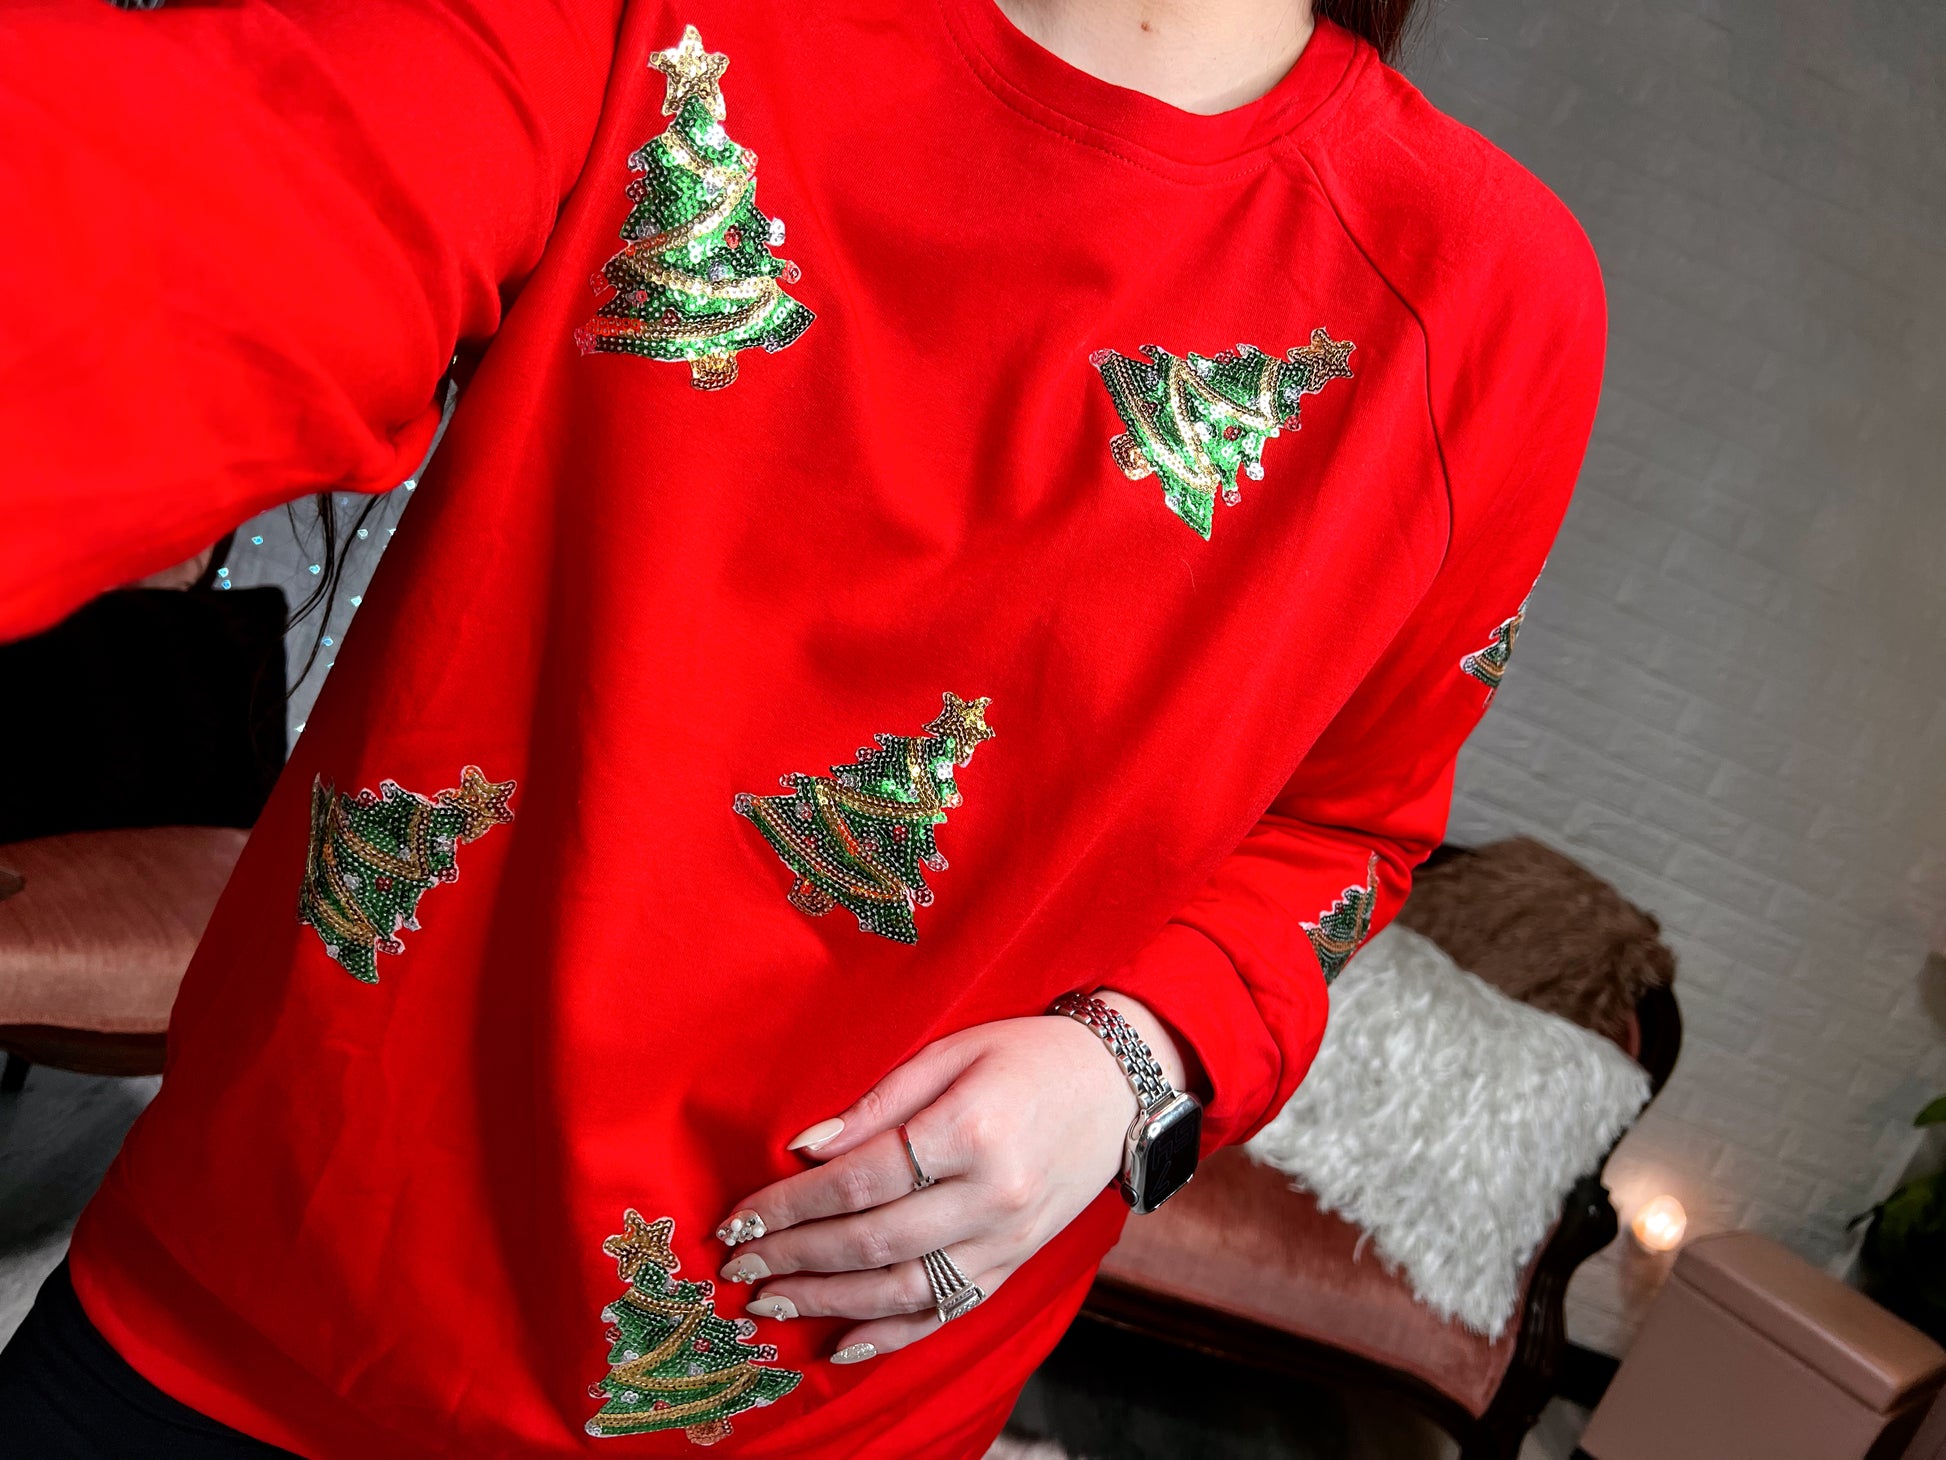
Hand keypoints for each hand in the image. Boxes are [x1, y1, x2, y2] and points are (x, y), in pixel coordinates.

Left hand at [710, 992, 1194, 1363]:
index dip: (792, 1204)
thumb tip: (804, 1147)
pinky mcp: (1016, 1264)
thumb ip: (877, 1104)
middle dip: (797, 1256)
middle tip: (739, 1264)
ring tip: (771, 1302)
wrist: (1120, 1086)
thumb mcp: (951, 1052)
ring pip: (904, 1289)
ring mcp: (1008, 1239)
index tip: (741, 1217)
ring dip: (830, 1302)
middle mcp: (993, 1195)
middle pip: (874, 1240)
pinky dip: (892, 1335)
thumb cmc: (1028, 1055)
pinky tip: (841, 1344)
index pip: (861, 1179)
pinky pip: (947, 1312)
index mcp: (971, 1130)